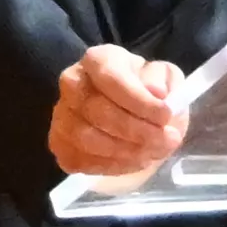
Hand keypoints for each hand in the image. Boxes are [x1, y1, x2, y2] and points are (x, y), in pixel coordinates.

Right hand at [51, 45, 190, 180]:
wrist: (133, 114)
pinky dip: (112, 166)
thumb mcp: (165, 76)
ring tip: (153, 152)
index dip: (139, 101)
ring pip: (88, 139)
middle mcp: (72, 83)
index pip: (111, 78)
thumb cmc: (148, 91)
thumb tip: (157, 92)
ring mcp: (61, 115)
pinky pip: (81, 161)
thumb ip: (163, 80)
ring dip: (126, 151)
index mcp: (98, 60)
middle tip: (167, 140)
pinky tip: (133, 161)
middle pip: (99, 112)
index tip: (165, 116)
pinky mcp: (59, 144)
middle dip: (137, 131)